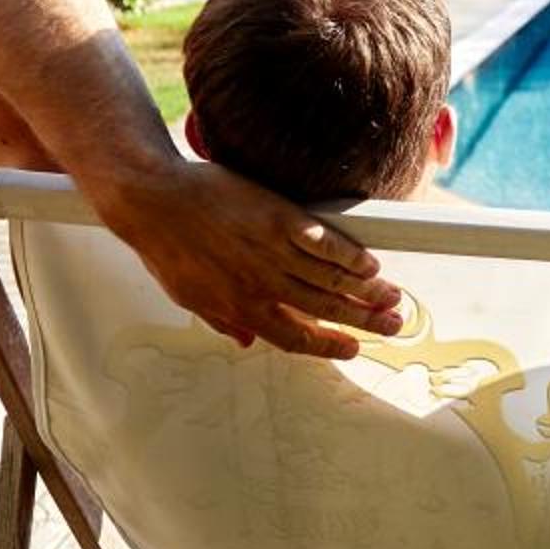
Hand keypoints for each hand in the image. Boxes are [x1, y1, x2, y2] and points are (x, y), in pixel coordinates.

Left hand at [106, 158, 405, 358]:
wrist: (156, 200)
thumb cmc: (166, 246)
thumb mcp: (187, 296)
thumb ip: (221, 320)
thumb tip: (243, 340)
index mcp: (241, 307)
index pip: (296, 337)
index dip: (328, 346)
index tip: (352, 348)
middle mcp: (263, 285)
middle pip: (325, 310)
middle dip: (364, 321)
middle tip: (393, 326)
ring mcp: (274, 251)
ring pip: (332, 280)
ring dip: (367, 292)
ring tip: (392, 297)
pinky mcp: (281, 218)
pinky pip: (325, 243)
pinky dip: (350, 255)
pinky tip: (370, 262)